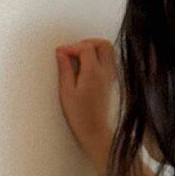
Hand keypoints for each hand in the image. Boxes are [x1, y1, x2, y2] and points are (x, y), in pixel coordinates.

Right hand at [56, 37, 116, 174]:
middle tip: (73, 52)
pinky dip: (100, 58)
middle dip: (86, 43)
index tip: (61, 54)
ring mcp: (112, 77)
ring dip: (95, 49)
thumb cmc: (80, 116)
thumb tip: (61, 52)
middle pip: (103, 44)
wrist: (96, 132)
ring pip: (109, 51)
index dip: (72, 47)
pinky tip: (88, 67)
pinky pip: (110, 62)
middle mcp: (106, 72)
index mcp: (93, 73)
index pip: (85, 47)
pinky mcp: (113, 83)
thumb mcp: (66, 92)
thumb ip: (64, 69)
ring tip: (80, 58)